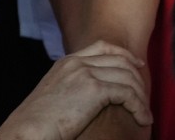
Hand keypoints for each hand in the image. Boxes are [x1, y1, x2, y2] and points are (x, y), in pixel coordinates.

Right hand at [0, 41, 152, 139]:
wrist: (29, 128)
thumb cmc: (40, 120)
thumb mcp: (56, 94)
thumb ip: (73, 86)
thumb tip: (94, 95)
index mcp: (66, 62)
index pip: (102, 46)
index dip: (124, 55)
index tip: (137, 67)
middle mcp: (76, 62)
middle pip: (120, 59)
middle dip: (138, 78)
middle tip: (144, 97)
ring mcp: (84, 73)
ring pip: (127, 76)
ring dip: (141, 96)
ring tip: (144, 115)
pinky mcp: (93, 89)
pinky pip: (127, 93)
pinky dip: (139, 107)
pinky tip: (142, 119)